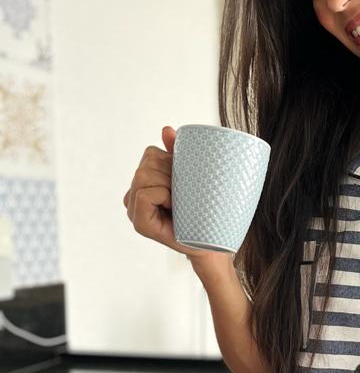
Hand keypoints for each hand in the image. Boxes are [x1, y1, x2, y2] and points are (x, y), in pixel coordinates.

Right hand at [123, 125, 222, 259]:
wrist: (212, 243)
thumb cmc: (203, 212)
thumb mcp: (192, 178)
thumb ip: (177, 154)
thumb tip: (166, 130)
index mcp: (145, 181)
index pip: (151, 153)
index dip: (171, 162)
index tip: (185, 181)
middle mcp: (134, 194)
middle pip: (147, 164)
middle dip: (171, 174)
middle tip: (184, 194)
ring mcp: (134, 209)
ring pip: (144, 176)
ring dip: (168, 186)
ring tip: (179, 203)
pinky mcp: (139, 222)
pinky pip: (144, 194)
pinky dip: (161, 196)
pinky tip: (172, 208)